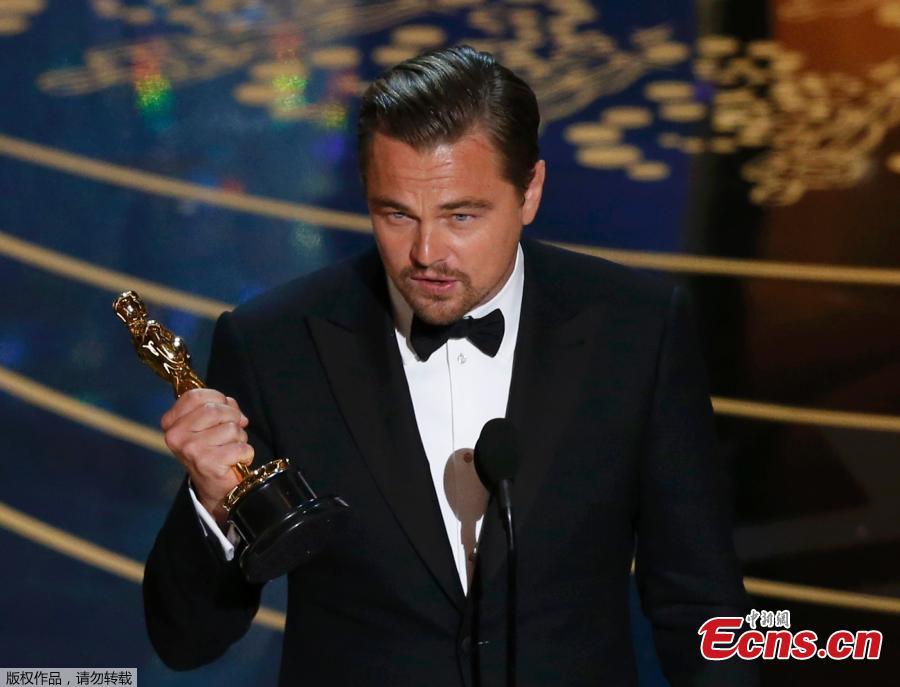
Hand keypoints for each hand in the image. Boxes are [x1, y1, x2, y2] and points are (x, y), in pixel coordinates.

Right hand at [160, 388, 253, 524]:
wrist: (214, 488)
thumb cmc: (212, 450)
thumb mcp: (207, 424)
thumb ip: (218, 407)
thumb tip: (232, 407)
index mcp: (171, 423)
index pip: (195, 396)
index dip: (217, 398)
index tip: (225, 408)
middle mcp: (176, 436)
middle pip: (215, 409)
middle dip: (233, 417)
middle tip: (234, 431)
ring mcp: (191, 449)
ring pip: (231, 428)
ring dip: (240, 438)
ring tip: (231, 449)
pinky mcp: (208, 463)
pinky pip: (240, 447)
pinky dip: (246, 453)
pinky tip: (236, 461)